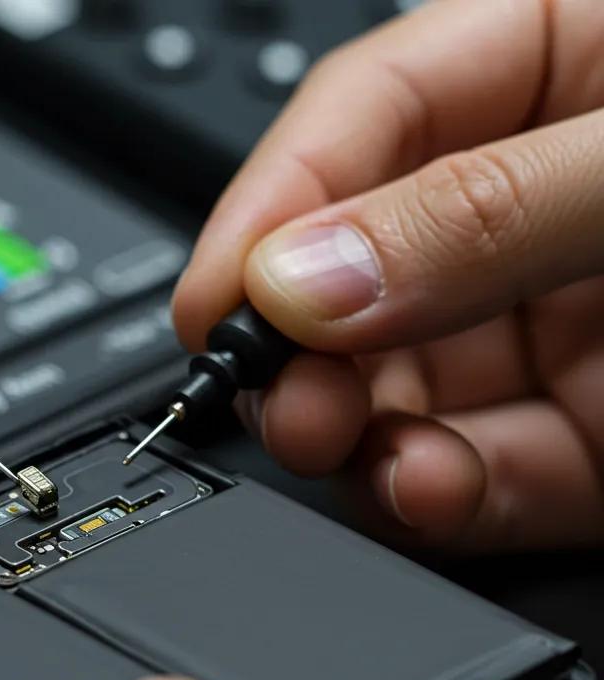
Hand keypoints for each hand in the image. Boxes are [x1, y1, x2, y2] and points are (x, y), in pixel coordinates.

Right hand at [174, 0, 603, 550]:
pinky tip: (423, 488)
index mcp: (546, 77)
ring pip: (396, 394)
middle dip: (296, 345)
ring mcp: (547, 333)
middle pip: (354, 276)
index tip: (215, 298)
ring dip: (351, 434)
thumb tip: (303, 281)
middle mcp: (523, 216)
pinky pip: (475, 479)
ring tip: (337, 443)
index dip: (273, 205)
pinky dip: (435, 499)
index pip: (362, 119)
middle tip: (276, 390)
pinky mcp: (576, 442)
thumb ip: (480, 213)